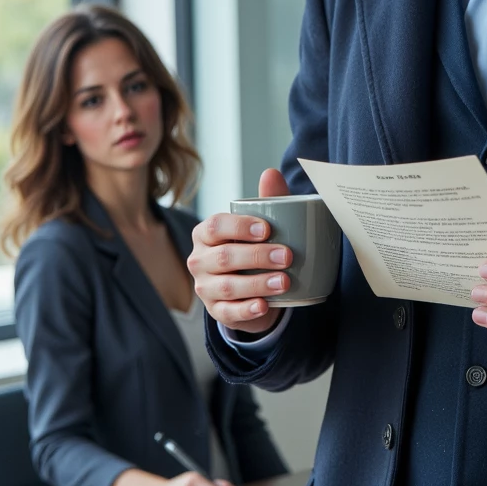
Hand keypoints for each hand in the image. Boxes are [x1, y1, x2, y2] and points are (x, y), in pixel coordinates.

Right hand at [189, 167, 291, 333]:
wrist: (254, 287)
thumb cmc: (255, 248)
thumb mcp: (262, 225)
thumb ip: (267, 200)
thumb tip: (271, 173)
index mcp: (206, 234)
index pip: (215, 226)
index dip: (239, 227)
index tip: (267, 229)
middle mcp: (200, 260)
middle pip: (224, 257)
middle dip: (257, 256)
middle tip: (287, 256)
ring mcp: (205, 288)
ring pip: (227, 286)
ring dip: (257, 284)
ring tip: (285, 281)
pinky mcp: (216, 311)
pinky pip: (228, 312)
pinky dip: (247, 310)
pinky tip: (264, 305)